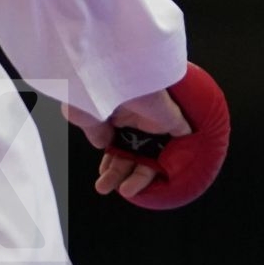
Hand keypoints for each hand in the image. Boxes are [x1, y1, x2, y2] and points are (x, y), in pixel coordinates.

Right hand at [65, 90, 191, 201]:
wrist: (117, 73)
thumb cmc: (95, 88)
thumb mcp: (84, 114)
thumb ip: (95, 131)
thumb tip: (102, 144)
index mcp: (112, 111)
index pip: (114, 142)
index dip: (109, 161)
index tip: (103, 174)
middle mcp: (134, 115)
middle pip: (130, 152)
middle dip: (118, 172)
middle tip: (105, 187)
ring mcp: (153, 117)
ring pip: (150, 153)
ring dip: (139, 175)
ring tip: (126, 190)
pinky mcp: (172, 118)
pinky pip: (179, 139)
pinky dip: (176, 157)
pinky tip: (166, 175)